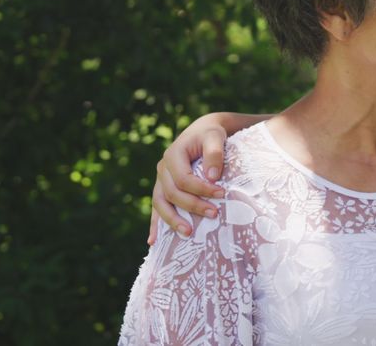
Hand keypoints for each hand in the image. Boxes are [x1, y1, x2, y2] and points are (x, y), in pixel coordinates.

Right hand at [147, 116, 226, 243]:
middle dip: (192, 206)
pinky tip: (153, 242)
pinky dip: (155, 225)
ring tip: (188, 233)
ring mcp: (160, 181)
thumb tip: (213, 177)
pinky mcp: (163, 189)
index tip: (221, 194)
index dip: (201, 189)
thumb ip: (214, 154)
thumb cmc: (210, 135)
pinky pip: (157, 208)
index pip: (183, 178)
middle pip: (172, 193)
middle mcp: (162, 169)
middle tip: (214, 214)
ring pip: (160, 204)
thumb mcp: (214, 137)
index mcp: (173, 155)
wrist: (202, 133)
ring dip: (172, 220)